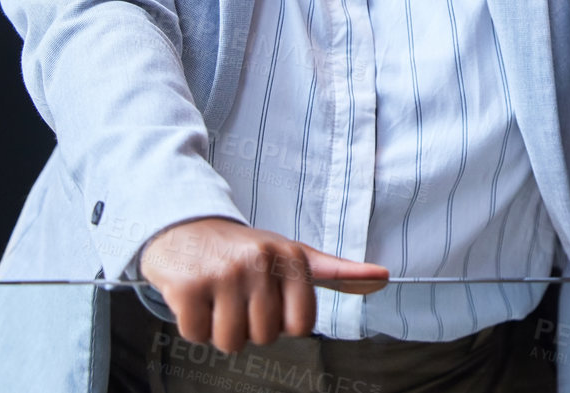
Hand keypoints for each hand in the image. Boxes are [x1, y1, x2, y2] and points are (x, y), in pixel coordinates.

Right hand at [139, 216, 388, 352]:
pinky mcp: (186, 286)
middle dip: (250, 326)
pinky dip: (193, 325)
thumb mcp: (294, 255)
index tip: (272, 301)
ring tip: (219, 296)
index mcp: (292, 257)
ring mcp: (223, 273)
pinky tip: (196, 296)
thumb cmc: (248, 252)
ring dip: (220, 329)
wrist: (186, 229)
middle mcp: (260, 262)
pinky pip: (196, 336)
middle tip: (240, 297)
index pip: (301, 326)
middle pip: (264, 337)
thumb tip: (383, 278)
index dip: (283, 324)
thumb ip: (338, 271)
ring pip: (230, 342)